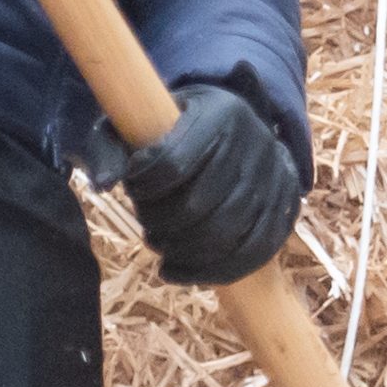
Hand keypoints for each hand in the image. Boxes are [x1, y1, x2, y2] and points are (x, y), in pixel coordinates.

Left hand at [118, 82, 303, 286]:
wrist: (239, 130)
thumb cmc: (178, 129)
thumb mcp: (137, 122)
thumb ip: (109, 147)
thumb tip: (100, 184)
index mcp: (220, 113)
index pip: (172, 164)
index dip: (143, 187)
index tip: (133, 186)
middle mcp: (256, 143)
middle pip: (196, 207)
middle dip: (158, 223)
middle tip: (146, 221)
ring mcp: (276, 180)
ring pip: (223, 236)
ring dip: (179, 250)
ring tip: (159, 241)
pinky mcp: (286, 210)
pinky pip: (251, 256)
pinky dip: (208, 273)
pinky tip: (175, 270)